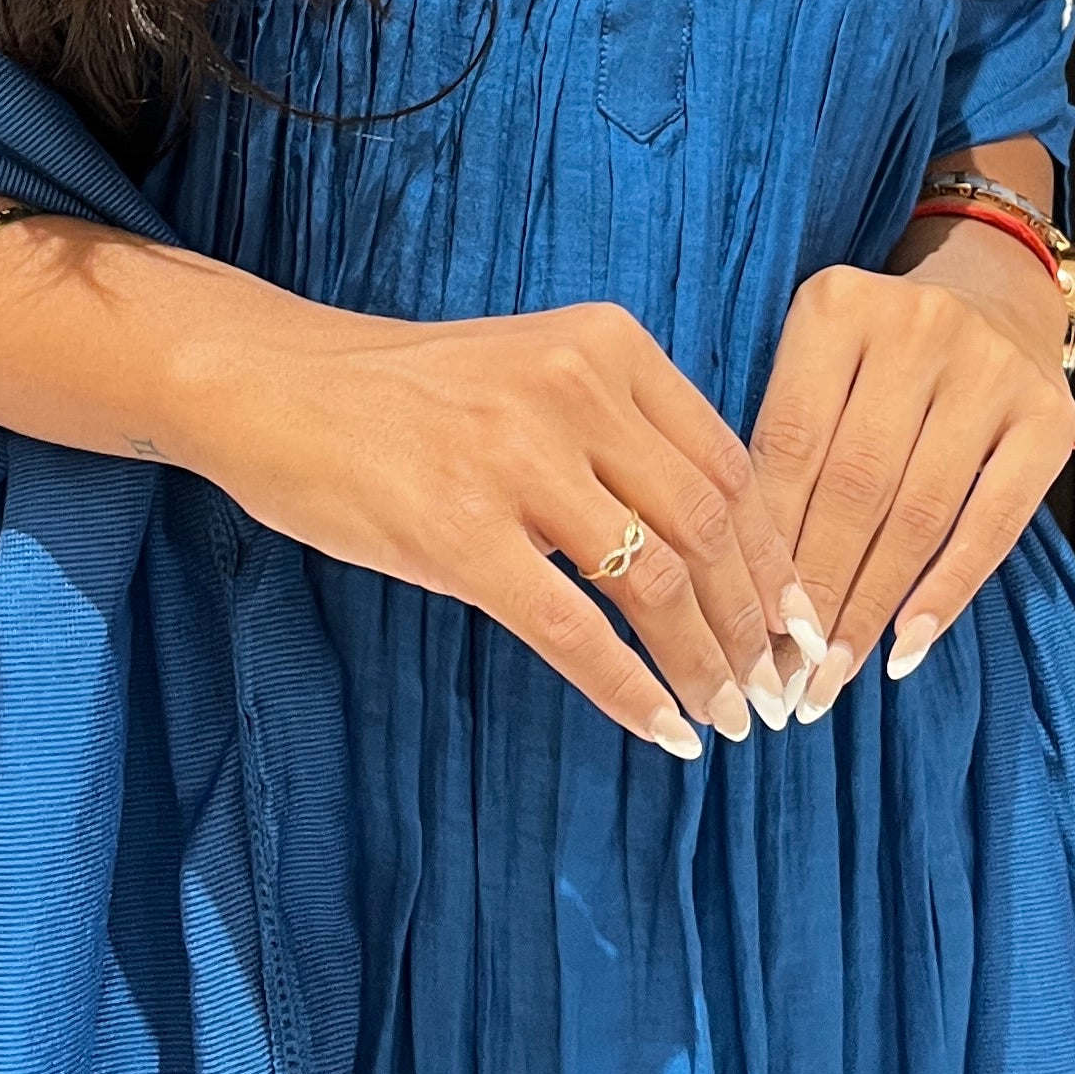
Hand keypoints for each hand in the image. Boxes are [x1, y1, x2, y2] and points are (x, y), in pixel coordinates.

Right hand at [187, 295, 817, 758]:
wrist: (273, 383)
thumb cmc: (406, 393)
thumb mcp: (533, 370)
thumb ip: (619, 432)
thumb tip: (716, 549)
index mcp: (606, 345)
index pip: (730, 464)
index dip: (777, 557)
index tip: (801, 623)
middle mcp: (573, 390)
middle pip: (707, 526)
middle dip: (754, 623)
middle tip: (773, 689)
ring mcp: (515, 460)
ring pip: (653, 582)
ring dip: (702, 663)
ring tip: (723, 716)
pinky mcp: (457, 531)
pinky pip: (571, 629)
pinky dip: (628, 688)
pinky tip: (659, 728)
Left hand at [748, 260, 1074, 716]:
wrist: (992, 301)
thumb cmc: (876, 360)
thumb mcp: (817, 369)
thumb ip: (784, 449)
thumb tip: (747, 589)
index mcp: (837, 307)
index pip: (789, 445)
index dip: (765, 545)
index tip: (742, 626)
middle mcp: (917, 326)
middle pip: (854, 486)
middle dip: (817, 591)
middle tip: (784, 673)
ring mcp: (991, 369)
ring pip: (919, 512)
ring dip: (872, 606)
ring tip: (835, 674)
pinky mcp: (1051, 416)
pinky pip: (995, 523)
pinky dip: (948, 591)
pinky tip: (908, 644)